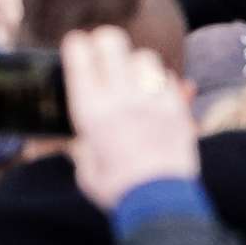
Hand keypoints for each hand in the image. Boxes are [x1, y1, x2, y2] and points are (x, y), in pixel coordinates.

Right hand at [63, 26, 201, 210]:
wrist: (160, 203)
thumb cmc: (118, 190)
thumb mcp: (86, 170)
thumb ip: (78, 147)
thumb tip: (68, 139)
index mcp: (92, 112)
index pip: (80, 57)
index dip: (76, 44)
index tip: (76, 44)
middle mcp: (121, 98)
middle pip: (112, 41)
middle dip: (105, 41)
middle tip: (104, 52)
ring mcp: (152, 99)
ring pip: (143, 56)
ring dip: (135, 63)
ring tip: (132, 77)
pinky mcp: (177, 107)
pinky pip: (169, 77)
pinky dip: (160, 82)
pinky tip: (155, 94)